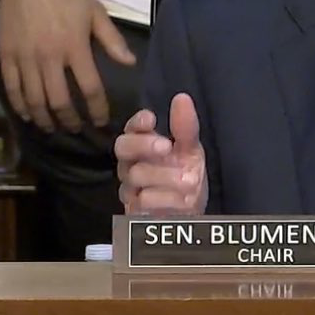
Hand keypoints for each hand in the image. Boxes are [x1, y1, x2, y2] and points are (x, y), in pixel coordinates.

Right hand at [0, 0, 134, 132]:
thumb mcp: (95, 11)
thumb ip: (112, 40)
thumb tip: (130, 63)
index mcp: (75, 47)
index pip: (90, 88)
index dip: (97, 109)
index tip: (101, 121)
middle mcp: (49, 57)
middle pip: (60, 101)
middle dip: (70, 120)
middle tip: (76, 129)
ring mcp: (25, 58)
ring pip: (34, 100)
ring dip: (45, 119)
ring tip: (53, 128)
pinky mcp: (6, 55)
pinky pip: (11, 88)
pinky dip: (20, 106)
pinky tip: (28, 114)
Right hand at [115, 94, 208, 214]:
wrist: (190, 217)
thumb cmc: (185, 179)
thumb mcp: (191, 151)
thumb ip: (185, 128)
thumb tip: (181, 97)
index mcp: (143, 146)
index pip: (131, 129)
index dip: (137, 122)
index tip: (152, 119)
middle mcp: (131, 165)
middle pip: (122, 148)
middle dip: (143, 144)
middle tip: (167, 147)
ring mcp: (130, 189)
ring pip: (136, 175)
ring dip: (166, 176)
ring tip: (190, 181)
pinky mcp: (134, 213)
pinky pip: (144, 202)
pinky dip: (167, 199)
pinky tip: (184, 201)